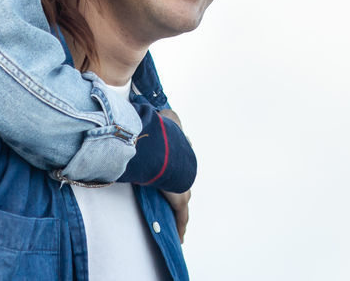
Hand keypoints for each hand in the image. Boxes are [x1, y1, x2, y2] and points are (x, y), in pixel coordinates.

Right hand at [159, 108, 190, 242]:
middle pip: (183, 187)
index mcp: (181, 155)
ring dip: (179, 214)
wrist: (166, 146)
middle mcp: (185, 171)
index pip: (179, 165)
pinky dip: (180, 228)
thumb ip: (166, 114)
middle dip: (178, 194)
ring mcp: (184, 187)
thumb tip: (164, 111)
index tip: (169, 178)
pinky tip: (180, 239)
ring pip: (183, 205)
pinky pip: (181, 219)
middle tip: (170, 203)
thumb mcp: (168, 116)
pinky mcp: (181, 201)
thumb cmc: (164, 130)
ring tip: (175, 226)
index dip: (174, 172)